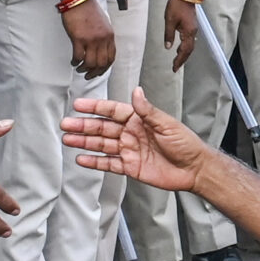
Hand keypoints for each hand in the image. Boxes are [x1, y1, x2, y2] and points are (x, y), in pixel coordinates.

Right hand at [62, 0, 114, 78]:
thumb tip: (101, 49)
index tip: (99, 71)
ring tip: (79, 68)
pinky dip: (75, 62)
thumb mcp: (104, 24)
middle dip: (95, 72)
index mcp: (110, 36)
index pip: (111, 57)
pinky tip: (73, 62)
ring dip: (84, 69)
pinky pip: (78, 56)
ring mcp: (91, 40)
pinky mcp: (79, 39)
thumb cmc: (89, 10)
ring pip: (90, 63)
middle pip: (101, 63)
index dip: (105, 67)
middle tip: (88, 75)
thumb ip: (104, 37)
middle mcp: (102, 39)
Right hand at [65, 86, 209, 193]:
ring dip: (84, 142)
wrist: (193, 169)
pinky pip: (108, 163)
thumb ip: (147, 110)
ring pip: (102, 144)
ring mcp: (129, 150)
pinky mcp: (130, 167)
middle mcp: (131, 133)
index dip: (96, 108)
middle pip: (102, 128)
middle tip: (66, 124)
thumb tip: (136, 91)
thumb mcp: (166, 124)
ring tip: (67, 140)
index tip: (79, 105)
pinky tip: (81, 159)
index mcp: (139, 120)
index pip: (113, 111)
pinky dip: (95, 161)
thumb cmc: (185, 143)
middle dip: (83, 125)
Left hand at [163, 0, 199, 71]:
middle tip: (175, 67)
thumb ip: (169, 35)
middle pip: (189, 50)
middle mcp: (193, 31)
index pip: (185, 50)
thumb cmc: (176, 5)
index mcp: (188, 32)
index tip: (174, 68)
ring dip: (184, 53)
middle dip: (182, 59)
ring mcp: (193, 27)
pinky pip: (190, 39)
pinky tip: (180, 46)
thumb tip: (168, 47)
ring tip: (177, 59)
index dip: (179, 60)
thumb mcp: (169, 21)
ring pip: (190, 44)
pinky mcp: (191, 24)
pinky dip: (185, 45)